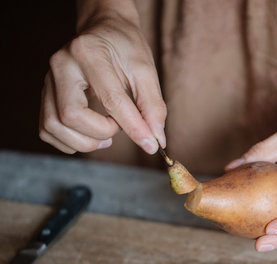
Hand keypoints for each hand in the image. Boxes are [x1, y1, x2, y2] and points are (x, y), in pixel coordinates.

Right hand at [39, 2, 165, 153]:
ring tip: (107, 134)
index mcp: (89, 53)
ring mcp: (48, 80)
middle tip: (119, 127)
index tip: (150, 145)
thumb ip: (152, 106)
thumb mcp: (146, 70)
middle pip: (71, 116)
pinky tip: (90, 135)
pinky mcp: (45, 94)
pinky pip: (47, 130)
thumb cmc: (125, 49)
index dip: (133, 127)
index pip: (111, 100)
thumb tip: (156, 140)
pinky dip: (70, 142)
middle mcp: (61, 65)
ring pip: (53, 126)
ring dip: (85, 142)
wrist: (104, 31)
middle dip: (101, 133)